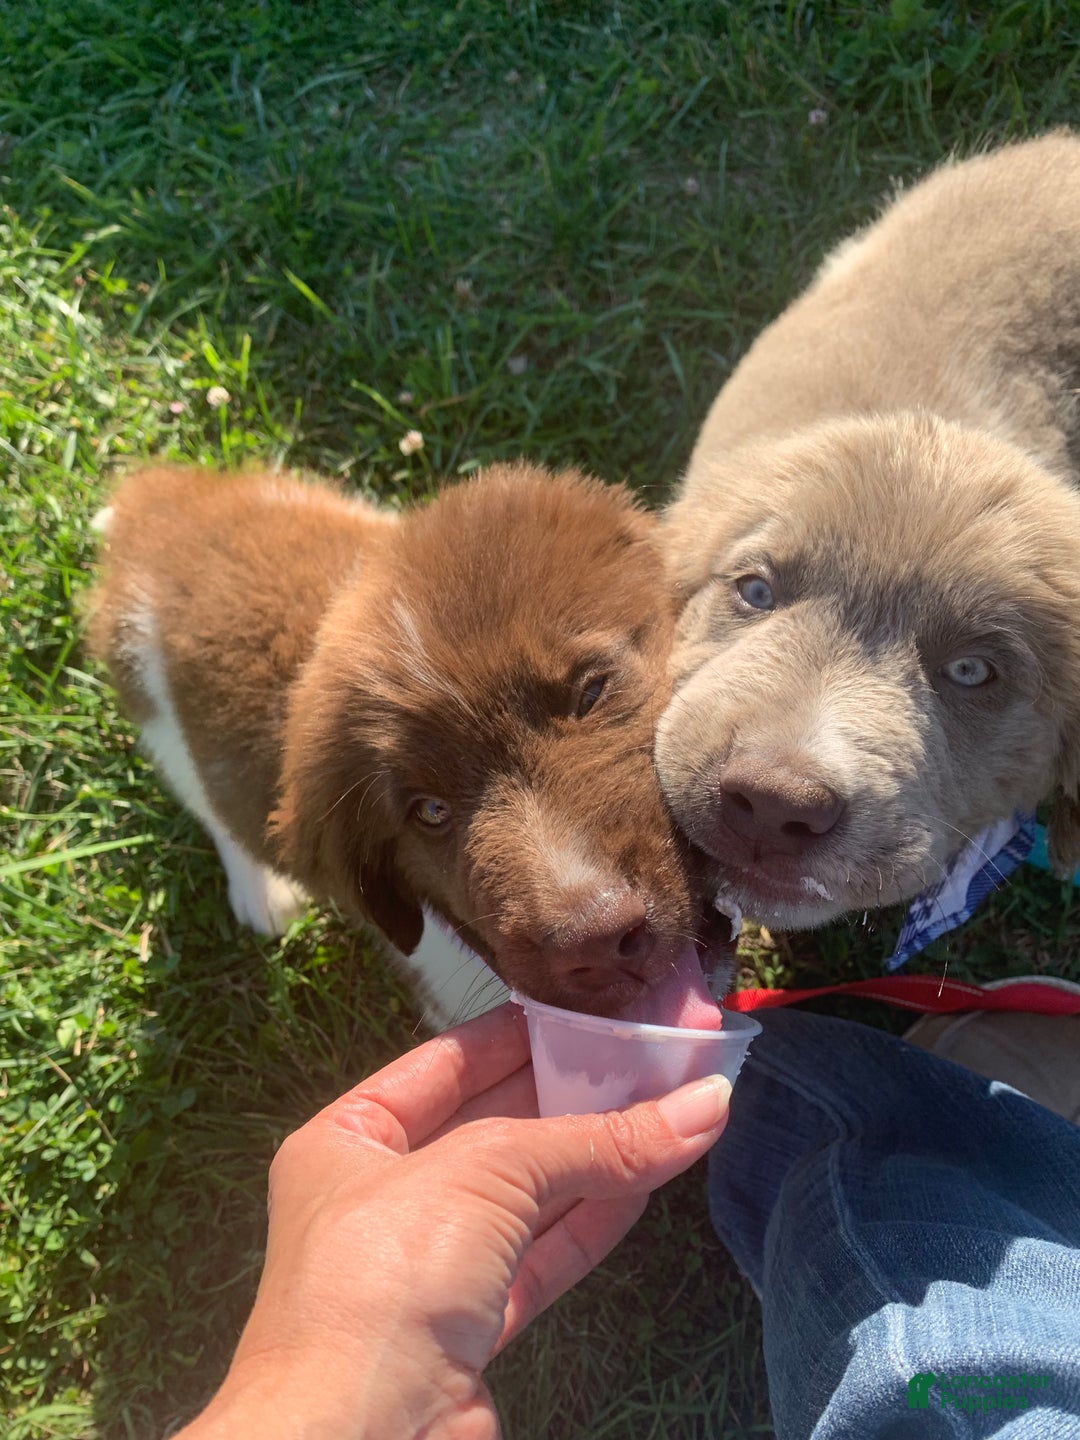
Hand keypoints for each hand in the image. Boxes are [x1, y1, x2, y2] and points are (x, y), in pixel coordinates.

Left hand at [177, 1001, 730, 1439]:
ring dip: (599, 1155)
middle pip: (496, 1125)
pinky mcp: (471, 1328)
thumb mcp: (486, 1173)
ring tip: (673, 1108)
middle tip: (651, 1056)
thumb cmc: (381, 1281)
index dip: (521, 1034)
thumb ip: (596, 1140)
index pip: (449, 1063)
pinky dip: (596, 1218)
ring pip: (528, 1194)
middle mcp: (384, 1197)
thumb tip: (703, 1105)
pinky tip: (649, 1179)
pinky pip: (544, 1256)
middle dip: (572, 1094)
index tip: (589, 1011)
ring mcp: (428, 1266)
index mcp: (350, 1140)